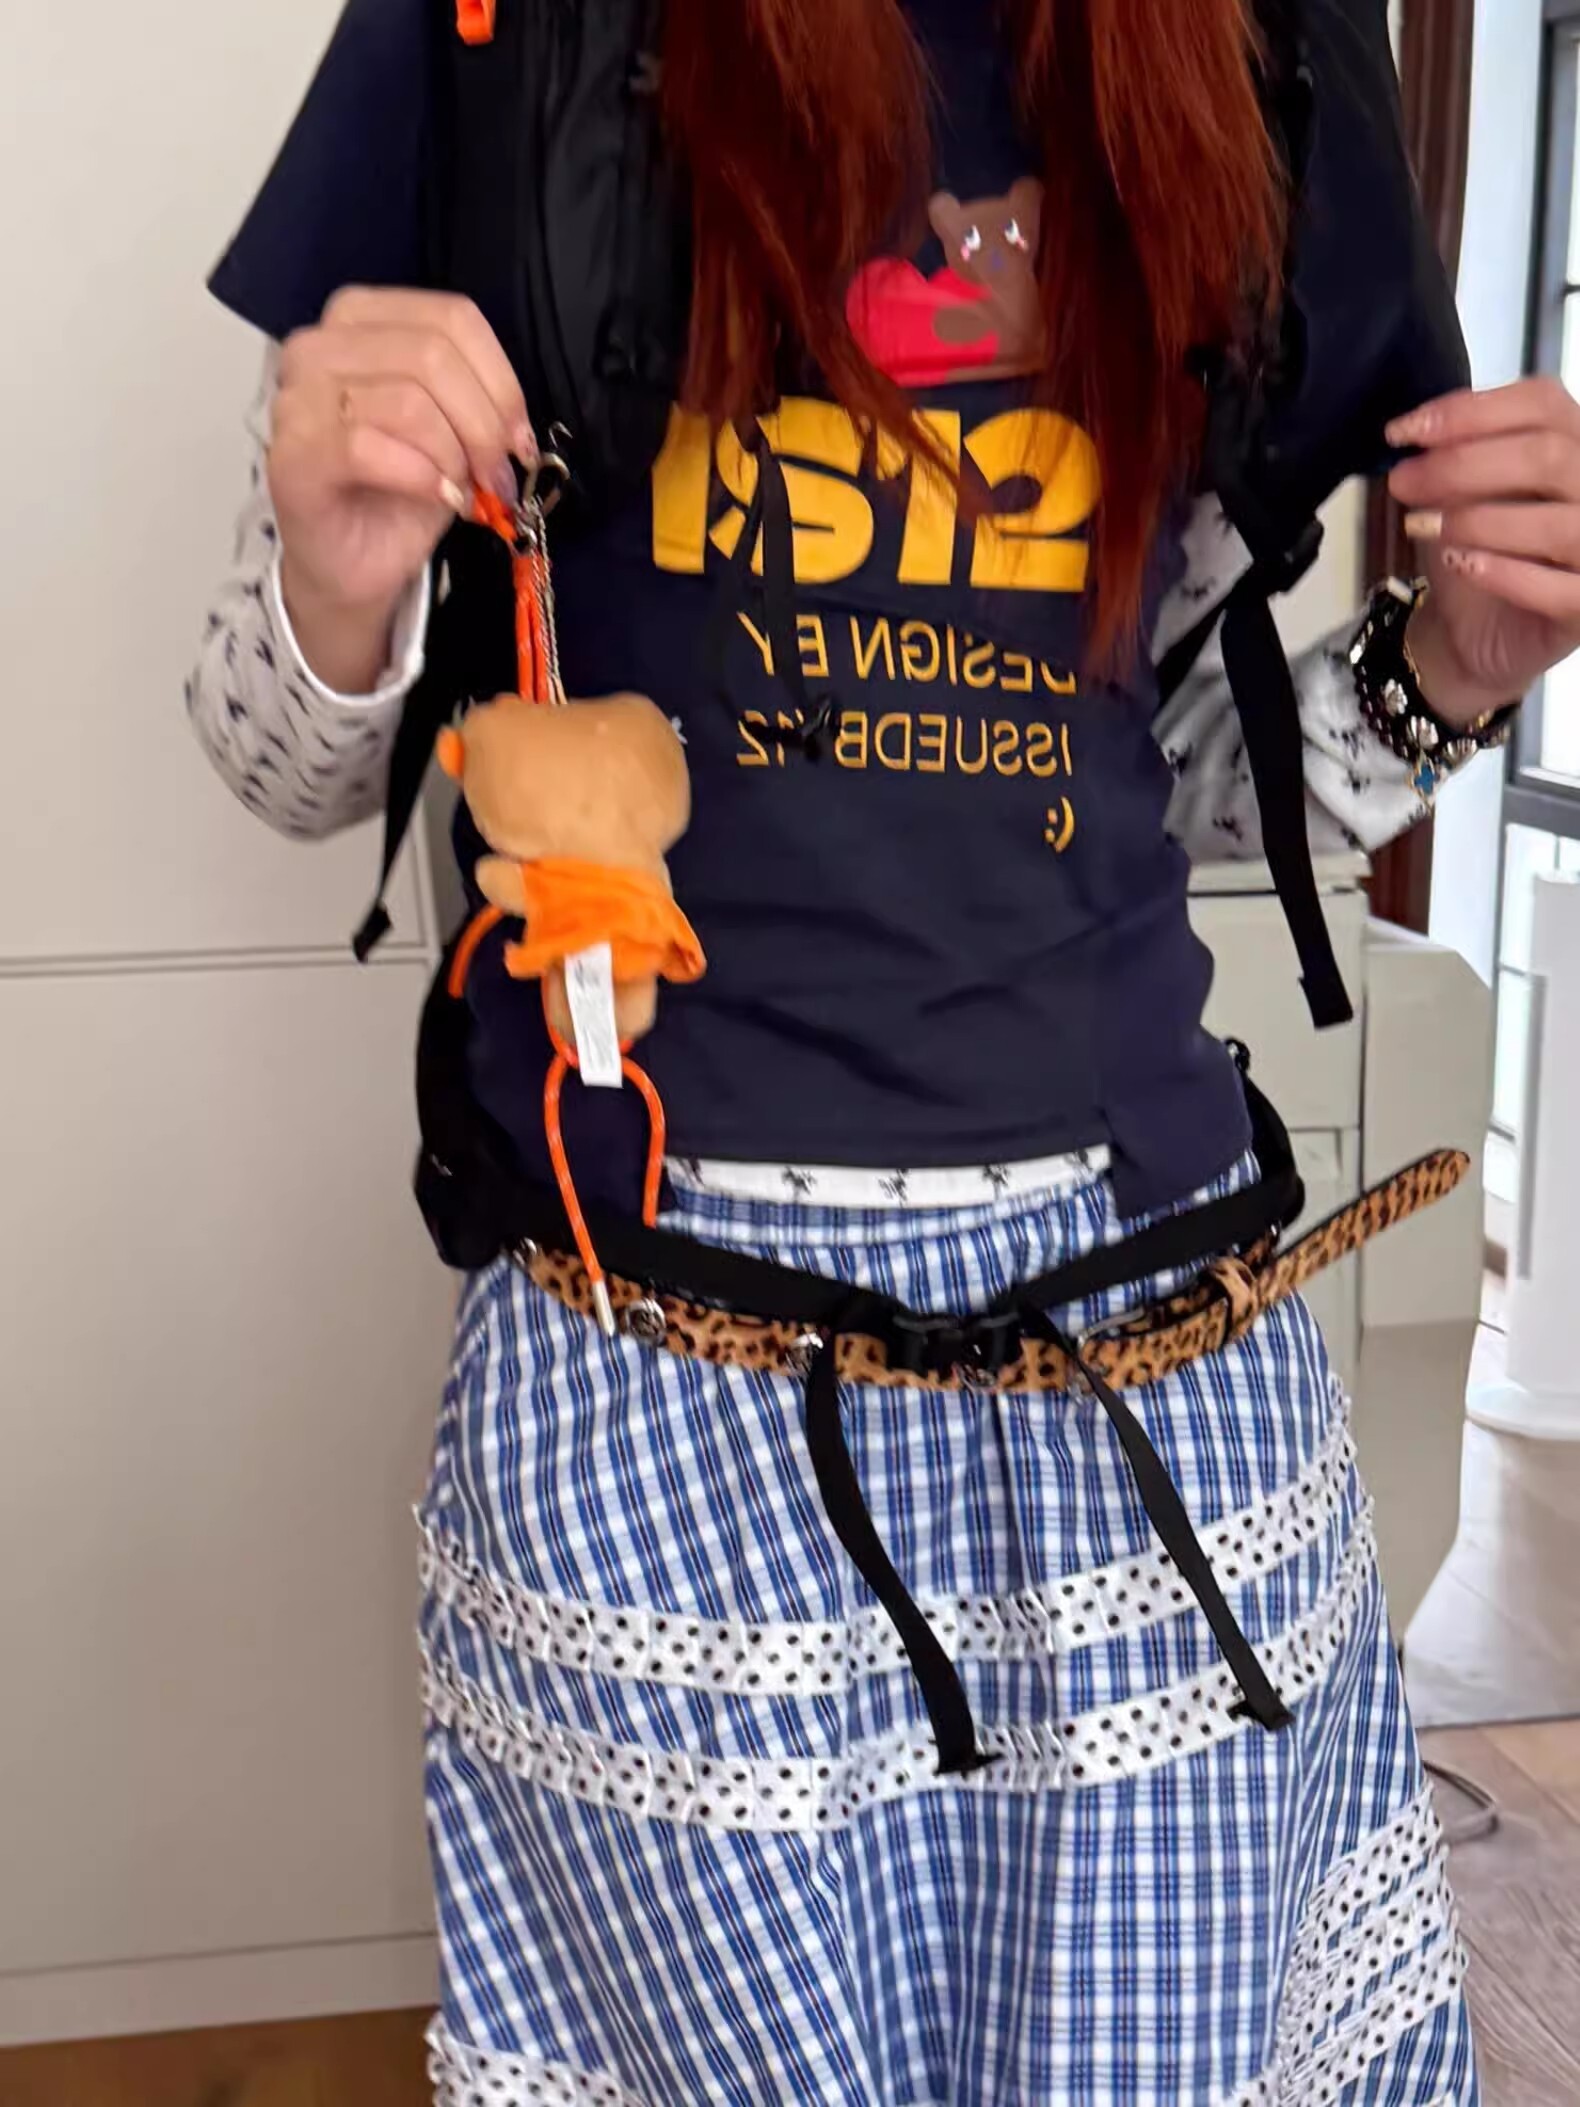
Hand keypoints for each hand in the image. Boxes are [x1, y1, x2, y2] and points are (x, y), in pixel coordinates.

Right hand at [269, 288, 532, 688]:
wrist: (349, 565)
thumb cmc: (396, 493)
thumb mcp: (451, 434)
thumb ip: (474, 402)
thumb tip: (513, 418)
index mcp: (360, 320)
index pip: (451, 318)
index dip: (500, 381)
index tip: (520, 439)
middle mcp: (320, 346)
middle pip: (431, 355)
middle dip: (482, 425)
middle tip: (497, 477)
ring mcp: (298, 398)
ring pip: (406, 401)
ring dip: (453, 455)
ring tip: (464, 492)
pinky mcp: (294, 455)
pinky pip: (367, 447)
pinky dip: (420, 476)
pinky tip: (439, 497)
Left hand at [1387, 376, 1579, 728]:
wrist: (1474, 633)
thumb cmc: (1476, 551)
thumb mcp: (1461, 494)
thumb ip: (1456, 453)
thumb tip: (1423, 429)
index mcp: (1577, 445)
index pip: (1542, 404)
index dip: (1470, 412)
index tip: (1405, 431)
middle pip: (1548, 456)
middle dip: (1462, 465)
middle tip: (1403, 482)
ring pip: (1557, 523)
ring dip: (1477, 521)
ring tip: (1423, 527)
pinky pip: (1559, 590)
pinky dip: (1505, 574)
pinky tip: (1462, 564)